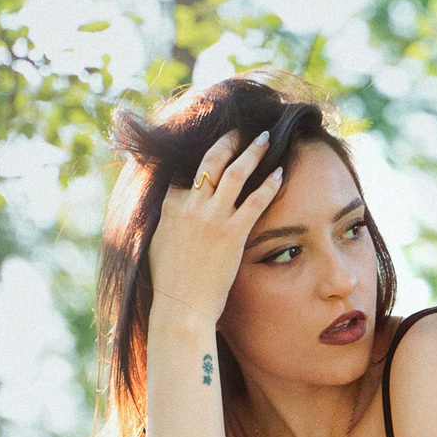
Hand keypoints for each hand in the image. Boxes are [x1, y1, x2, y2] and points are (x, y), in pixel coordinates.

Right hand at [145, 128, 285, 329]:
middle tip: (240, 131)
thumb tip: (170, 211)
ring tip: (264, 138)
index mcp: (169, 206)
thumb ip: (166, 220)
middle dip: (228, 141)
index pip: (183, 168)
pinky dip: (268, 184)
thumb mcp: (157, 243)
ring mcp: (211, 218)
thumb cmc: (170, 281)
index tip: (214, 144)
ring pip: (235, 173)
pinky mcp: (232, 234)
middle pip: (210, 161)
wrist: (181, 306)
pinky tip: (279, 173)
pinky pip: (255, 201)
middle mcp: (189, 206)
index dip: (196, 152)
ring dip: (252, 152)